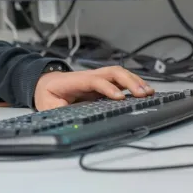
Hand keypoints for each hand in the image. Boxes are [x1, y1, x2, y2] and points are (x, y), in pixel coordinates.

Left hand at [33, 66, 154, 110]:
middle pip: (111, 72)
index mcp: (73, 81)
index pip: (94, 81)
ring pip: (118, 73)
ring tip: (149, 92)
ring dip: (134, 81)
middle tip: (142, 94)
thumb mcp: (47, 105)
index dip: (107, 88)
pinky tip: (144, 91)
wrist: (44, 83)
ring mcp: (96, 77)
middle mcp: (87, 76)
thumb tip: (68, 120)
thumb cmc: (47, 94)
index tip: (119, 97)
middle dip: (128, 82)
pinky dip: (133, 83)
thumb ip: (57, 111)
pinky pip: (120, 79)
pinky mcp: (101, 81)